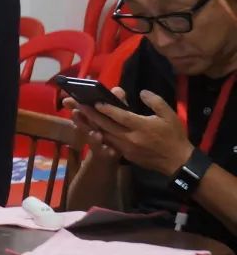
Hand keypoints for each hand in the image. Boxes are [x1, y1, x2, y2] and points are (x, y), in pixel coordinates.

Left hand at [74, 89, 194, 175]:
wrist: (177, 161)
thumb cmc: (174, 136)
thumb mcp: (169, 115)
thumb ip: (155, 101)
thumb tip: (141, 92)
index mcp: (142, 127)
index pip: (120, 116)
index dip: (107, 109)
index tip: (95, 101)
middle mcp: (130, 138)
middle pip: (106, 125)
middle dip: (90, 115)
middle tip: (77, 105)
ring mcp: (126, 148)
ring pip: (104, 135)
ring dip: (89, 126)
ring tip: (77, 116)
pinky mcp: (125, 155)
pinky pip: (108, 143)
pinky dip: (97, 136)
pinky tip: (89, 129)